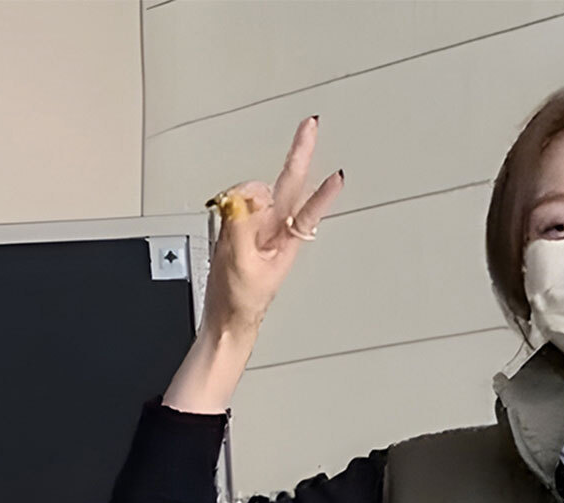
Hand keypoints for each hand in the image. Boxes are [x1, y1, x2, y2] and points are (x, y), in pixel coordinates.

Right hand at [200, 114, 343, 337]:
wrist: (227, 315)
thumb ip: (241, 227)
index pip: (308, 209)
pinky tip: (224, 218)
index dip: (322, 192)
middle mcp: (275, 226)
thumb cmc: (242, 299)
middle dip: (299, 153)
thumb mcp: (241, 264)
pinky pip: (234, 200)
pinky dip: (228, 203)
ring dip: (241, 196)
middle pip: (288, 182)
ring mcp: (257, 223)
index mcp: (287, 240)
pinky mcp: (238, 223)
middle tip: (310, 125)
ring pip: (252, 190)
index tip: (339, 175)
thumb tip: (242, 199)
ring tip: (232, 226)